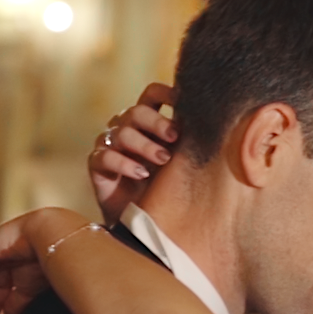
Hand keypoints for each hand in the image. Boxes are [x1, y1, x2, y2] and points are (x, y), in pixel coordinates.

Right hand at [89, 82, 177, 224]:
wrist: (142, 221)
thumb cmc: (165, 187)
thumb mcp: (180, 161)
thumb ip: (189, 141)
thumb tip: (215, 124)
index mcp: (147, 121)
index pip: (151, 95)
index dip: (165, 93)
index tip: (182, 101)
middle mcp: (126, 128)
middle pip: (136, 112)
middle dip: (157, 122)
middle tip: (175, 137)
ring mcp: (109, 145)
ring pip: (122, 133)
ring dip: (144, 145)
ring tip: (163, 160)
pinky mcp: (97, 165)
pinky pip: (105, 156)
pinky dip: (124, 163)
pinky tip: (141, 174)